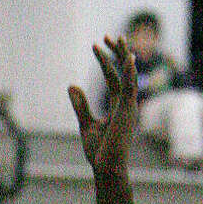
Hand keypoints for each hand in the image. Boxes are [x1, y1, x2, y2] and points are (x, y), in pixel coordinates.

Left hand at [68, 38, 137, 182]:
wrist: (106, 167)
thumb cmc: (99, 152)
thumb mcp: (86, 124)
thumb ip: (80, 105)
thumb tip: (71, 86)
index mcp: (118, 106)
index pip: (113, 77)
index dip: (105, 61)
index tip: (95, 45)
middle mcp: (126, 103)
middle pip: (123, 72)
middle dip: (116, 53)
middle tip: (108, 36)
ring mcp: (129, 106)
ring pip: (128, 75)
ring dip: (122, 55)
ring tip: (116, 38)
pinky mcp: (128, 110)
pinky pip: (131, 86)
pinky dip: (130, 71)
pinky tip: (127, 56)